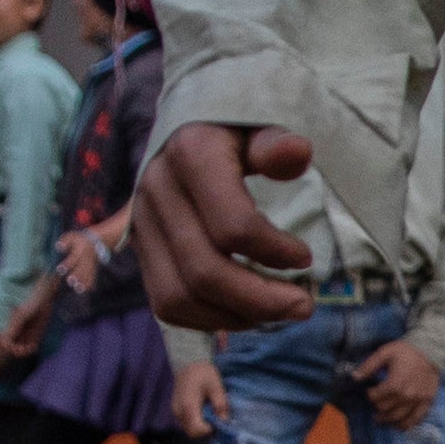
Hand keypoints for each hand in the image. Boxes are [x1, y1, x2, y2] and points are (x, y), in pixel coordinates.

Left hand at [54, 219, 122, 294]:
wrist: (95, 241)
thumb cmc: (78, 240)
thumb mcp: (71, 236)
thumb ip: (64, 242)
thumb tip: (58, 247)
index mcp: (80, 250)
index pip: (73, 258)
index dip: (67, 264)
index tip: (60, 269)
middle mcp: (86, 258)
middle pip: (82, 268)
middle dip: (77, 275)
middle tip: (70, 281)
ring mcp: (90, 264)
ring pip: (88, 274)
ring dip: (83, 281)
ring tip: (78, 289)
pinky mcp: (93, 269)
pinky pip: (92, 277)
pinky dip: (89, 284)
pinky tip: (85, 290)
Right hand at [139, 122, 315, 327]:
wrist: (187, 126)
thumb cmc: (236, 130)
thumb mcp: (259, 125)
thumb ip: (276, 142)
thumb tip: (297, 153)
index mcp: (192, 154)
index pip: (233, 226)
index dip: (274, 251)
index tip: (305, 258)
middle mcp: (157, 190)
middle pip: (203, 272)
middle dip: (260, 300)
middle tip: (303, 307)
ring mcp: (141, 222)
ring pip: (178, 297)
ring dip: (234, 316)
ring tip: (276, 312)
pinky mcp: (139, 247)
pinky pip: (165, 303)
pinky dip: (207, 318)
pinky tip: (244, 311)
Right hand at [165, 360, 224, 439]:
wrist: (188, 364)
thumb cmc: (203, 373)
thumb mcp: (216, 386)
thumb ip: (220, 403)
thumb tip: (224, 420)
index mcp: (188, 405)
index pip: (197, 429)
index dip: (210, 430)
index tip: (218, 421)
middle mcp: (179, 411)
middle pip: (192, 433)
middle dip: (206, 430)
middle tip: (216, 419)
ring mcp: (175, 412)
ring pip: (188, 430)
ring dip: (200, 427)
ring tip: (210, 414)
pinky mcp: (176, 411)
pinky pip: (186, 423)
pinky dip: (195, 422)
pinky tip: (203, 412)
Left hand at [355, 338, 440, 425]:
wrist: (431, 351)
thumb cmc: (406, 351)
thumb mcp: (385, 353)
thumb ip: (368, 366)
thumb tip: (354, 377)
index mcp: (394, 384)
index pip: (375, 398)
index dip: (370, 395)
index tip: (371, 391)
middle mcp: (406, 396)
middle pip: (385, 410)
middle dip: (377, 407)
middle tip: (377, 403)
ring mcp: (417, 401)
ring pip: (399, 419)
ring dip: (388, 420)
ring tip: (382, 418)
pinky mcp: (427, 403)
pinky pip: (415, 420)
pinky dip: (406, 425)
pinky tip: (399, 425)